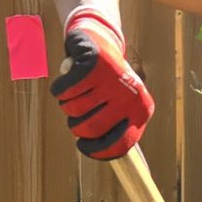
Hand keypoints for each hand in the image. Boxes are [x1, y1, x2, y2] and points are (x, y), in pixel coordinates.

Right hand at [50, 7, 153, 157]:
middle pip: (91, 128)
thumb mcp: (117, 106)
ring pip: (74, 108)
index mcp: (141, 110)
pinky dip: (59, 89)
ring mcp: (112, 79)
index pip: (120, 144)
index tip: (83, 147)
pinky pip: (65, 90)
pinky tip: (65, 82)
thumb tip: (115, 161)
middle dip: (76, 125)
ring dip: (67, 103)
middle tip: (75, 114)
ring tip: (74, 92)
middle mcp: (130, 96)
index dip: (96, 151)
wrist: (99, 41)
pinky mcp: (93, 64)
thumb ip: (113, 130)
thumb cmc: (106, 83)